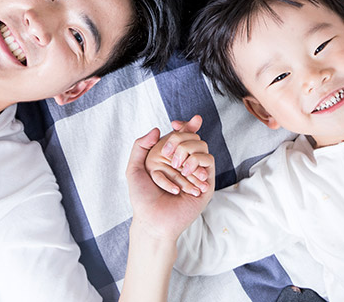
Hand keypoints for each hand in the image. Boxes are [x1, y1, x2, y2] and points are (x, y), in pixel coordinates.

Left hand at [127, 124, 213, 241]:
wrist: (153, 220)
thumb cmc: (143, 198)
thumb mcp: (134, 169)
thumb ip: (140, 146)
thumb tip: (157, 129)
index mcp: (170, 158)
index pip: (183, 134)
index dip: (184, 125)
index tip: (175, 124)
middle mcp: (184, 163)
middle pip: (192, 136)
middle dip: (180, 140)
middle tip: (169, 156)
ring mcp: (196, 172)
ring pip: (202, 145)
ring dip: (187, 153)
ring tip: (178, 169)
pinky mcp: (207, 183)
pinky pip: (208, 160)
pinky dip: (196, 163)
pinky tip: (186, 174)